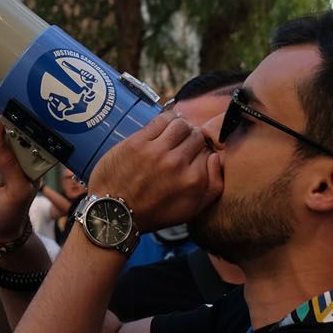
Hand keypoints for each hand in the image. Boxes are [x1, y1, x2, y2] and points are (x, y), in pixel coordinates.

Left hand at [85, 110, 223, 231]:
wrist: (116, 213)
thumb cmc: (155, 212)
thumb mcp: (192, 209)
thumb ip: (214, 185)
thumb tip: (216, 156)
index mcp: (194, 181)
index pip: (208, 152)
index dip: (202, 153)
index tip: (194, 156)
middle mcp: (178, 163)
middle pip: (197, 136)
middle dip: (193, 140)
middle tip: (183, 146)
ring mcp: (157, 151)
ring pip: (181, 125)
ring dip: (181, 128)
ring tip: (175, 136)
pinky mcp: (138, 142)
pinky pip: (161, 120)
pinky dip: (166, 120)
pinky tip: (164, 127)